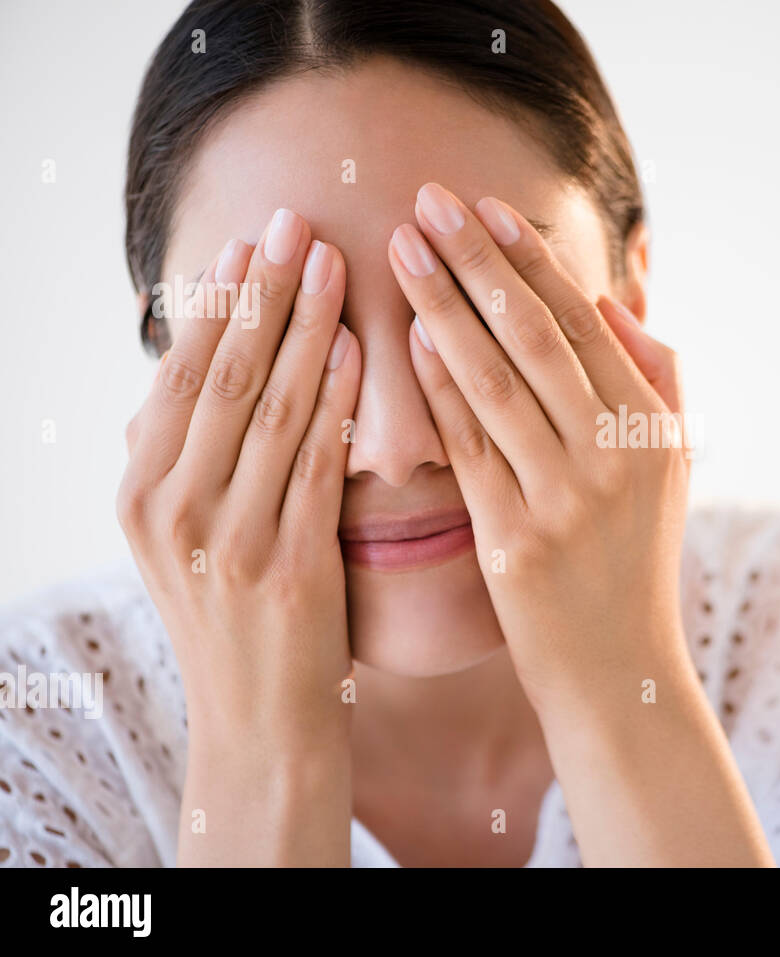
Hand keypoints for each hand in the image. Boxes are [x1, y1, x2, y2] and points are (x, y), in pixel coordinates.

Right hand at [116, 208, 359, 864]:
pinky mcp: (283, 567)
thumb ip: (192, 459)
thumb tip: (207, 367)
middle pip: (220, 376)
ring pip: (266, 409)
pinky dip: (331, 402)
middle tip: (296, 220)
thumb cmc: (238, 619)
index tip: (252, 241)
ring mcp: (222, 540)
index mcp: (139, 494)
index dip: (219, 304)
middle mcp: (168, 510)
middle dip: (261, 293)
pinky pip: (312, 465)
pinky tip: (355, 351)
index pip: (181, 376)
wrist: (260, 724)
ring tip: (333, 262)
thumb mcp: (187, 537)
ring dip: (303, 328)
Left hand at [387, 183, 690, 715]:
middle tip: (428, 203)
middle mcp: (614, 457)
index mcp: (651, 430)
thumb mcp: (672, 469)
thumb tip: (612, 301)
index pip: (585, 324)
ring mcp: (565, 501)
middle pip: (537, 337)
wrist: (619, 673)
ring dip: (444, 308)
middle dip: (479, 262)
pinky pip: (470, 450)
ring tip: (402, 253)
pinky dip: (439, 391)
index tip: (487, 209)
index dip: (533, 261)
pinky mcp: (515, 543)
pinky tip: (407, 342)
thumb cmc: (636, 563)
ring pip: (497, 383)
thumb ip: (656, 380)